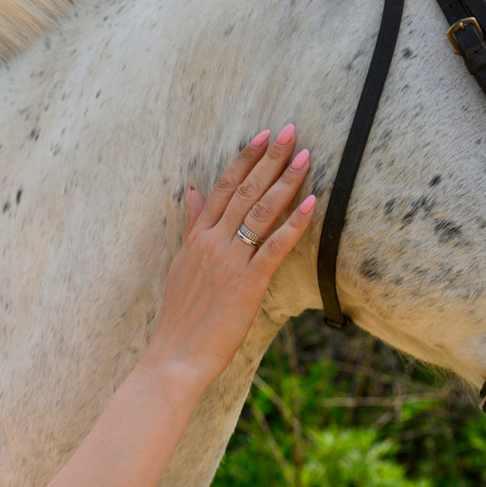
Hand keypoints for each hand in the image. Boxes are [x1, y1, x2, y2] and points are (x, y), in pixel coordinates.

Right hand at [145, 126, 315, 389]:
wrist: (175, 355)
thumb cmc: (181, 316)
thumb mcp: (181, 264)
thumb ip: (192, 226)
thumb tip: (192, 191)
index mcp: (197, 237)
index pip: (223, 187)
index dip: (245, 159)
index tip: (264, 135)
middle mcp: (213, 243)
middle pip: (245, 191)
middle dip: (270, 159)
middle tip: (292, 131)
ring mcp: (230, 262)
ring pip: (260, 212)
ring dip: (285, 182)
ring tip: (305, 156)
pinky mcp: (247, 284)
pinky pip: (273, 248)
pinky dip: (293, 224)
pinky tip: (310, 203)